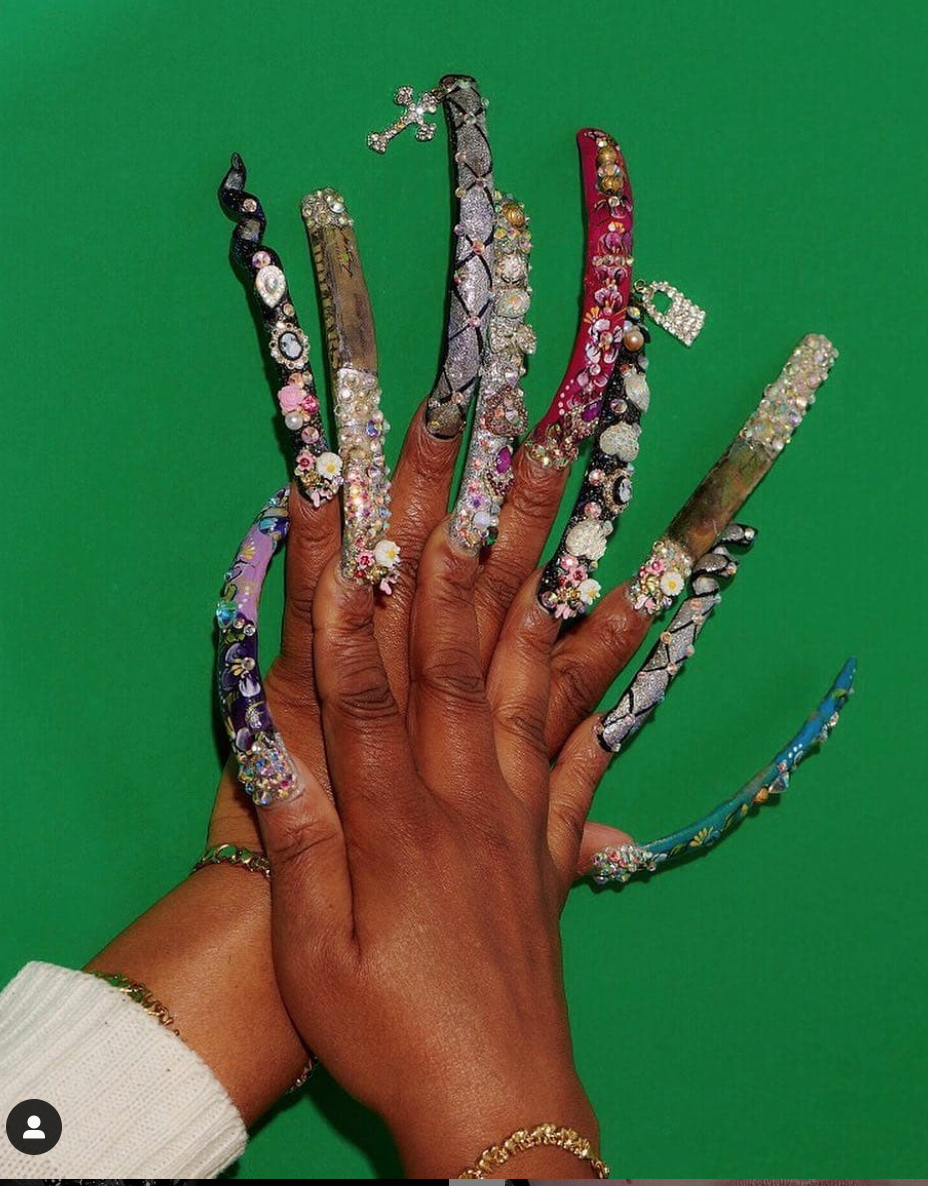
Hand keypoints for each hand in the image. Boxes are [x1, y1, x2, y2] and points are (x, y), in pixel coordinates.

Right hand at [253, 519, 609, 1177]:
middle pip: (463, 662)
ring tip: (566, 525)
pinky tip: (625, 644)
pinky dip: (605, 691)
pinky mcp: (553, 846)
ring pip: (532, 688)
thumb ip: (304, 846)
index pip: (371, 693)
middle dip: (464, 561)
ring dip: (541, 598)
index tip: (359, 526)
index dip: (358, 610)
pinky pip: (585, 754)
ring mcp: (521, 817)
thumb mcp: (321, 958)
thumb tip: (275, 748)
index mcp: (400, 825)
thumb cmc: (392, 1036)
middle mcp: (468, 800)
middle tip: (478, 478)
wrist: (500, 1104)